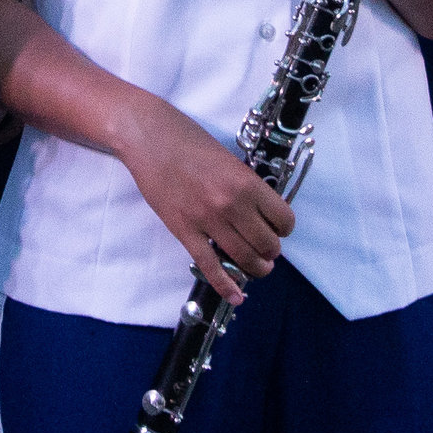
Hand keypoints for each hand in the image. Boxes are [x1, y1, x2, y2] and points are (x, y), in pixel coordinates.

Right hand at [113, 94, 293, 308]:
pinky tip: (236, 295)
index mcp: (246, 182)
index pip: (283, 219)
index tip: (278, 228)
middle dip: (271, 251)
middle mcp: (231, 204)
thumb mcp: (228, 158)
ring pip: (244, 259)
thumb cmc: (187, 139)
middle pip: (267, 245)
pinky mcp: (184, 231)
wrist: (148, 137)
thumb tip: (258, 211)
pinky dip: (226, 285)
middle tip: (265, 249)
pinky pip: (210, 267)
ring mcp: (207, 221)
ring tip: (256, 267)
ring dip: (256, 268)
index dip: (284, 228)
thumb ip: (245, 185)